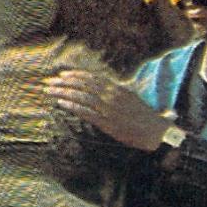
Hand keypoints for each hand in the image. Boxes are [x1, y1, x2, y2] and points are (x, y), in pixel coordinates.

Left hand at [46, 70, 170, 152]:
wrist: (157, 131)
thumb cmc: (146, 117)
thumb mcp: (131, 99)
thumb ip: (118, 93)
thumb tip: (106, 88)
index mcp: (118, 89)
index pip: (92, 78)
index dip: (76, 75)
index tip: (62, 75)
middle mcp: (112, 96)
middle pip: (83, 85)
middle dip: (64, 82)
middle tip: (49, 82)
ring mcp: (109, 109)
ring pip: (82, 97)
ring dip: (64, 93)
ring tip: (50, 91)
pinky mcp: (108, 123)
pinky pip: (87, 113)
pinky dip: (73, 107)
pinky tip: (61, 103)